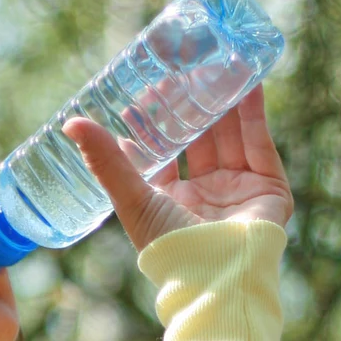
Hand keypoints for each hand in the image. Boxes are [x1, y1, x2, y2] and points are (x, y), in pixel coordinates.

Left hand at [61, 84, 293, 250]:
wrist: (217, 274)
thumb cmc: (169, 246)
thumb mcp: (132, 198)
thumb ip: (106, 162)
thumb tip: (71, 123)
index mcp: (168, 201)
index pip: (162, 154)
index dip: (155, 123)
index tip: (147, 90)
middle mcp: (203, 195)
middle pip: (198, 140)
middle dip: (191, 105)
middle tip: (182, 70)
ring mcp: (237, 191)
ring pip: (229, 137)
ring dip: (223, 102)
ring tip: (214, 65)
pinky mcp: (268, 188)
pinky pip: (260, 143)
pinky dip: (254, 113)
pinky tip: (248, 83)